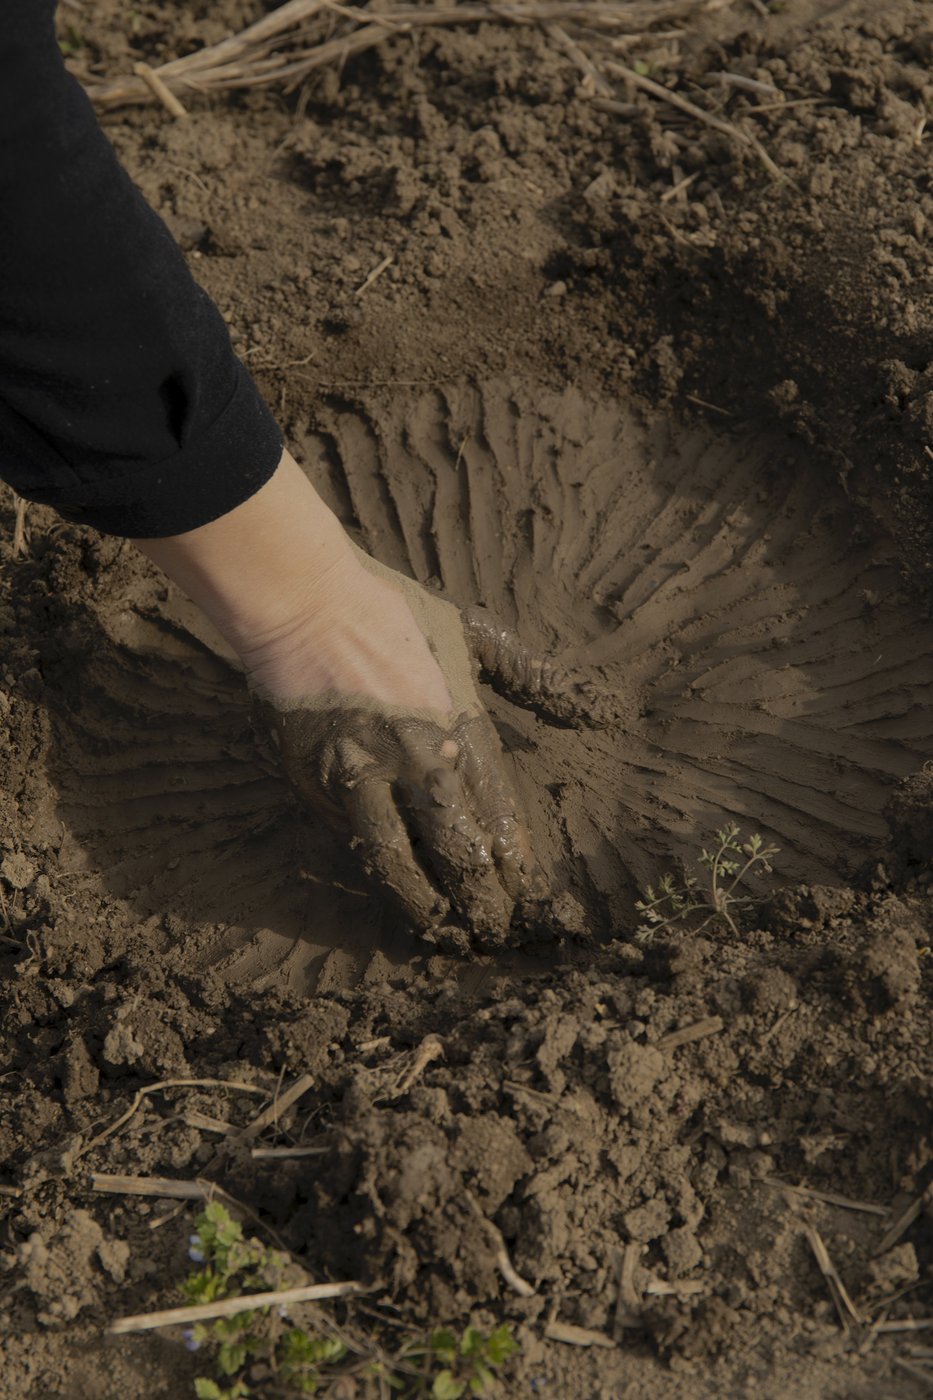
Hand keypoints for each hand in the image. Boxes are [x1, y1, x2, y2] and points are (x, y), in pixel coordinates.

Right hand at [133, 450, 601, 946]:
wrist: (301, 601)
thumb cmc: (391, 612)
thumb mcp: (473, 634)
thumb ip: (535, 679)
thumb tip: (604, 709)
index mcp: (460, 726)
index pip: (498, 817)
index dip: (516, 868)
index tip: (534, 902)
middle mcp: (415, 760)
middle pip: (456, 852)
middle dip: (481, 901)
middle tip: (496, 936)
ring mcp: (359, 777)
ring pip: (397, 863)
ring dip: (425, 906)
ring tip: (444, 935)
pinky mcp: (314, 784)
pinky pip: (350, 838)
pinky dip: (373, 870)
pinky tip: (389, 889)